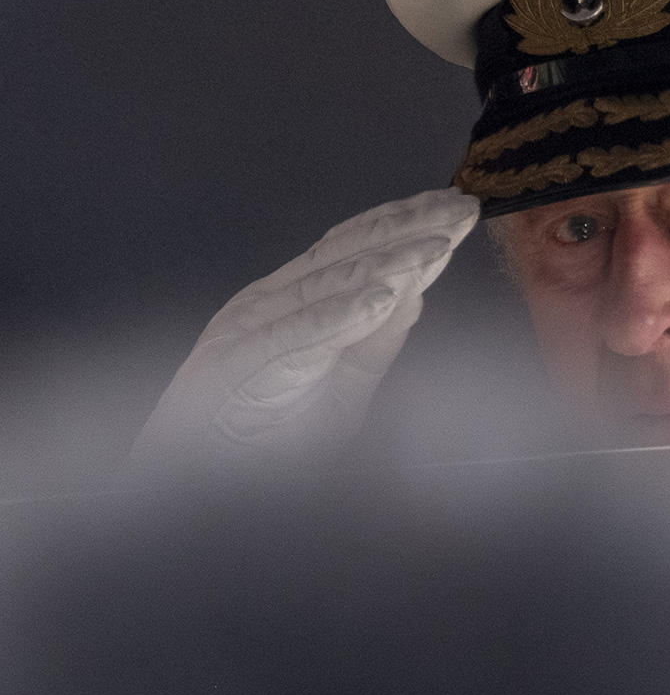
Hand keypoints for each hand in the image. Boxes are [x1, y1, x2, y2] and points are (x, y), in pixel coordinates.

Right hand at [129, 188, 478, 473]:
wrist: (184, 487)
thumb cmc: (261, 442)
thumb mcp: (341, 391)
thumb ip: (374, 344)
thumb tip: (416, 295)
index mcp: (292, 301)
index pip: (356, 249)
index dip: (408, 224)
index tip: (459, 207)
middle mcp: (270, 302)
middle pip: (347, 253)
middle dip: (409, 228)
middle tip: (462, 209)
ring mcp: (249, 328)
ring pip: (327, 287)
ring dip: (385, 265)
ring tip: (435, 249)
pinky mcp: (236, 366)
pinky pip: (295, 336)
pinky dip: (339, 315)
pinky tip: (380, 299)